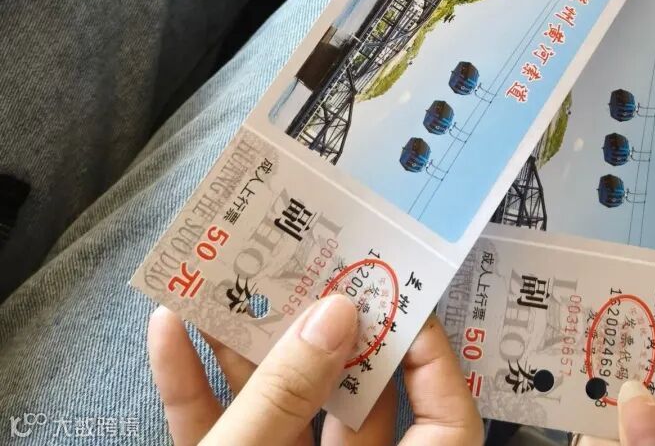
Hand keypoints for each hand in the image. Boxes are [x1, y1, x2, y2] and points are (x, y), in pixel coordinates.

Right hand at [148, 294, 483, 445]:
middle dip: (327, 332)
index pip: (447, 427)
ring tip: (233, 281)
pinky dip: (192, 393)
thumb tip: (338, 312)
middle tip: (315, 266)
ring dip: (246, 349)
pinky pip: (219, 438)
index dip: (433, 358)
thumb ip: (290, 400)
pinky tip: (168, 335)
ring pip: (278, 415)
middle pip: (354, 408)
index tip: (403, 295)